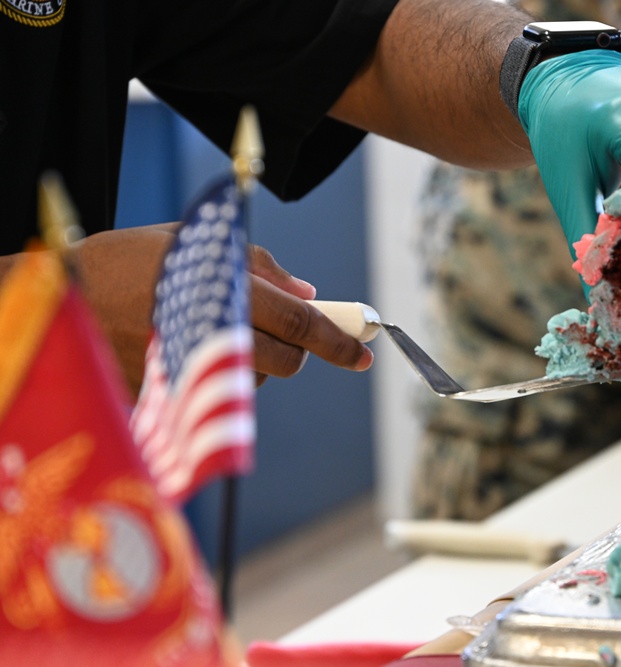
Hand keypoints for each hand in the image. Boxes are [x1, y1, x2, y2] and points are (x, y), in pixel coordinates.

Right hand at [75, 227, 372, 396]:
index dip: (339, 342)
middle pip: (285, 364)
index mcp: (230, 290)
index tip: (365, 354)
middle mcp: (216, 332)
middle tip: (279, 334)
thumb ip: (262, 267)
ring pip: (252, 382)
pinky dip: (215, 375)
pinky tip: (189, 349)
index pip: (302, 323)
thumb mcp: (203, 243)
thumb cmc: (138, 257)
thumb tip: (309, 292)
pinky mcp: (172, 392)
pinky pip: (215, 393)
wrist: (68, 290)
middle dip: (293, 353)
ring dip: (252, 364)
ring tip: (217, 330)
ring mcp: (194, 367)